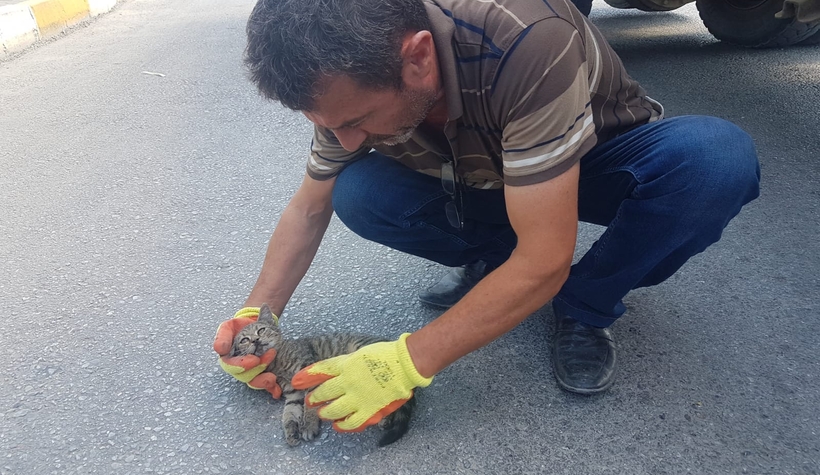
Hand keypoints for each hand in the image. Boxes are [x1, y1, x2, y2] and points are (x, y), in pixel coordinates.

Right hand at [213, 307, 281, 398]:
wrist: (253, 324)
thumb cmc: (238, 327)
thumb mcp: (228, 327)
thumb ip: (223, 337)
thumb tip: (220, 349)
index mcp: (228, 359)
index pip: (231, 366)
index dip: (242, 365)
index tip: (254, 360)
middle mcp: (238, 368)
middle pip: (245, 376)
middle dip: (258, 369)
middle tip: (271, 354)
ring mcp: (250, 371)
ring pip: (254, 382)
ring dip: (264, 381)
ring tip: (273, 378)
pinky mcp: (262, 372)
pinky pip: (265, 383)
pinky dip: (271, 388)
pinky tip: (277, 391)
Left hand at [291, 333, 432, 431]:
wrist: (405, 364)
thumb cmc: (385, 355)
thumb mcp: (359, 353)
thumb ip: (344, 363)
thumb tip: (330, 370)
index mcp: (346, 364)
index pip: (321, 370)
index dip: (307, 376)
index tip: (296, 381)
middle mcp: (348, 381)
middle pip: (324, 392)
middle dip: (315, 397)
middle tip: (311, 401)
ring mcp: (358, 396)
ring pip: (334, 410)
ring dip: (326, 412)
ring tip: (323, 413)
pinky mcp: (369, 408)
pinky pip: (351, 422)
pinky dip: (343, 425)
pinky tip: (338, 425)